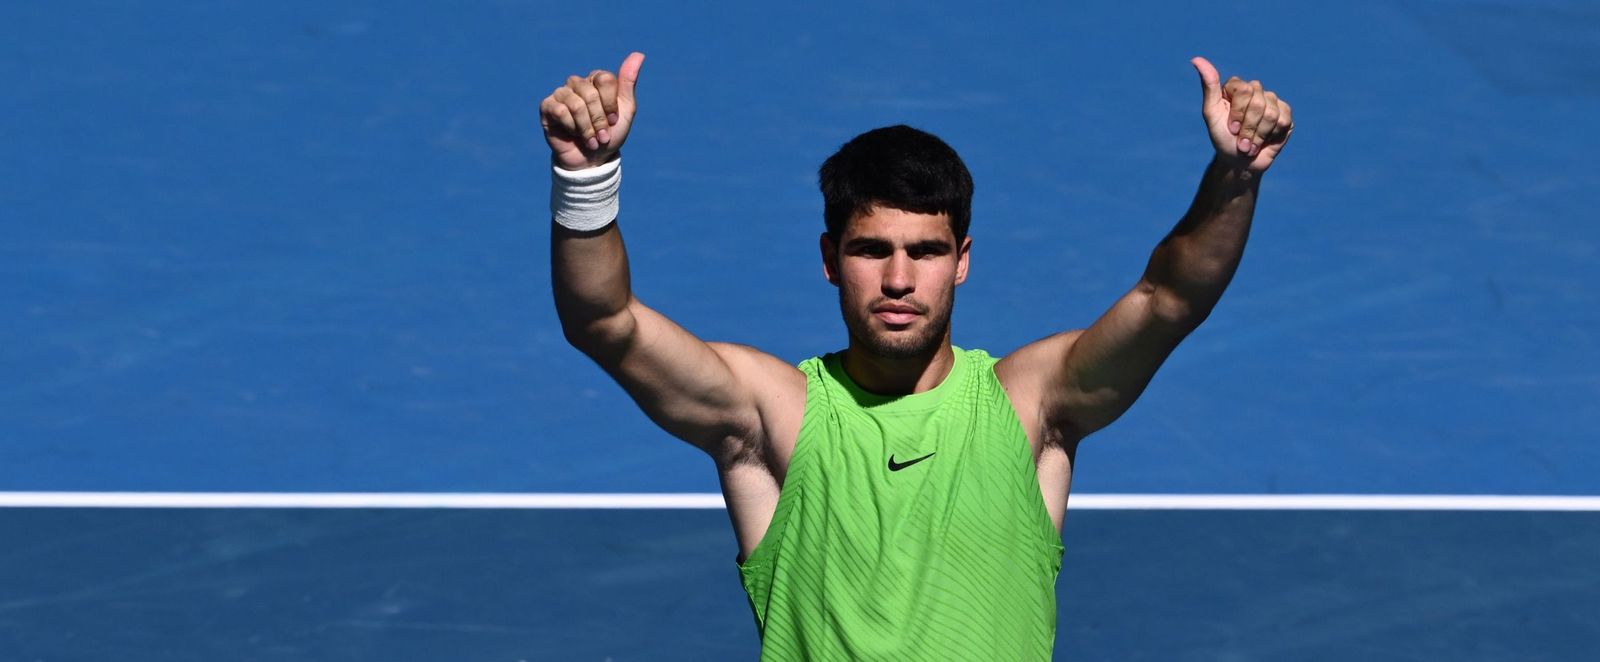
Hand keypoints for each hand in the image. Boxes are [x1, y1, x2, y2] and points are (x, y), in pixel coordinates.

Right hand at [540, 52, 644, 169]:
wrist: (592, 160)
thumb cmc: (610, 134)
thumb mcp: (625, 110)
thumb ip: (628, 82)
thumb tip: (639, 54)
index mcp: (596, 80)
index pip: (605, 79)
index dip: (611, 105)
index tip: (614, 121)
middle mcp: (577, 83)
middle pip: (590, 93)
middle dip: (599, 120)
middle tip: (602, 135)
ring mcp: (560, 93)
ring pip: (576, 103)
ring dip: (587, 127)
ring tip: (591, 140)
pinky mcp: (547, 107)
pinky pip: (560, 111)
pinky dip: (572, 128)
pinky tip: (573, 135)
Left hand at [1191, 56, 1292, 173]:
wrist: (1239, 163)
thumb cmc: (1222, 139)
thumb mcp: (1211, 114)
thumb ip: (1209, 86)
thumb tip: (1196, 59)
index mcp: (1237, 87)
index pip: (1245, 90)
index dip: (1238, 113)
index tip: (1231, 128)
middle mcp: (1256, 90)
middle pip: (1258, 103)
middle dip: (1248, 127)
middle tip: (1240, 140)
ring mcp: (1272, 102)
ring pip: (1271, 114)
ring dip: (1258, 135)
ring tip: (1251, 144)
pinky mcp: (1286, 114)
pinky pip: (1284, 121)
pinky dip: (1272, 136)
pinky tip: (1265, 140)